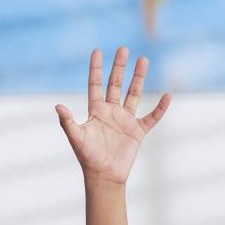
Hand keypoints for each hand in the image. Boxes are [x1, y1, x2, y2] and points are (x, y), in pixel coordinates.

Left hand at [55, 47, 169, 187]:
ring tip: (143, 60)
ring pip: (134, 94)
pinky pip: (152, 116)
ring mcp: (125, 120)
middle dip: (119, 67)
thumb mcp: (76, 137)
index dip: (96, 69)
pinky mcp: (138, 130)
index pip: (95, 85)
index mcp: (96, 111)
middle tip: (123, 48)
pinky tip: (167, 96)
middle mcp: (111, 112)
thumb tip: (57, 106)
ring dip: (138, 78)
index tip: (97, 51)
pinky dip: (160, 107)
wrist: (103, 175)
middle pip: (116, 84)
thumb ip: (67, 121)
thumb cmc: (87, 157)